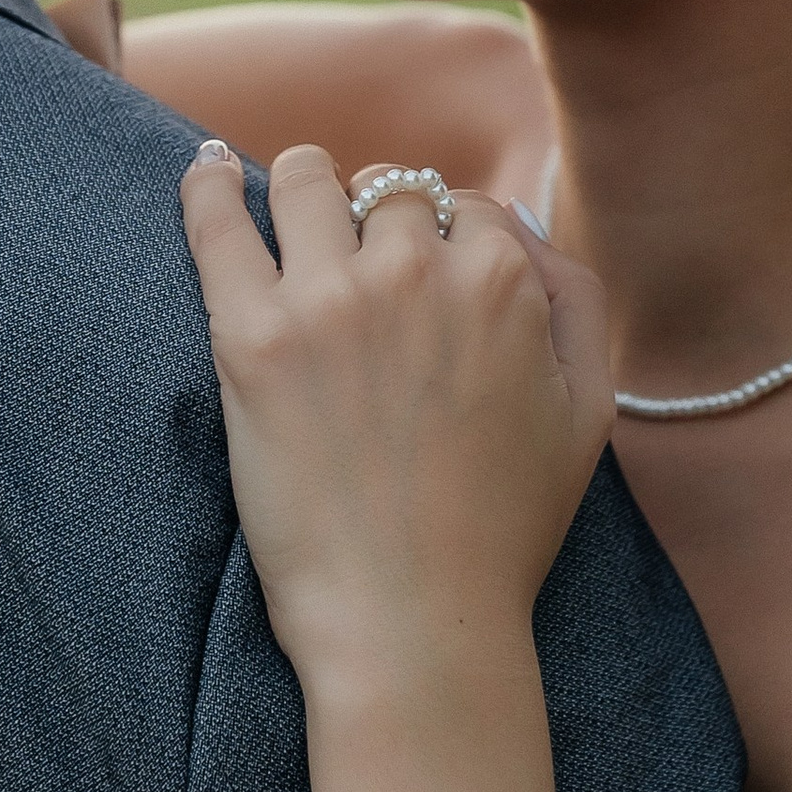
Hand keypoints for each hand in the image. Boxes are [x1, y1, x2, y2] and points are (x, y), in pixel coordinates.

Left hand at [179, 142, 615, 705]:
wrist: (413, 622)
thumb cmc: (504, 530)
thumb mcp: (588, 409)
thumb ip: (572, 299)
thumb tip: (516, 222)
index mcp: (502, 281)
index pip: (466, 206)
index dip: (445, 239)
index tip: (421, 274)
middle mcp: (416, 271)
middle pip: (387, 190)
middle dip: (377, 218)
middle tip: (357, 264)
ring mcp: (328, 299)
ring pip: (305, 181)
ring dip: (303, 189)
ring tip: (285, 208)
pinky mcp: (252, 338)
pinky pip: (218, 221)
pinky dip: (207, 186)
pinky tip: (203, 170)